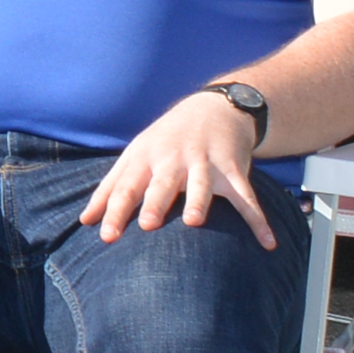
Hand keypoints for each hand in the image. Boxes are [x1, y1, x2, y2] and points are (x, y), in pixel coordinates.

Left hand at [85, 89, 279, 249]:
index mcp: (146, 158)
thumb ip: (109, 189)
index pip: (126, 185)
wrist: (215, 108)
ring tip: (194, 221)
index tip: (105, 236)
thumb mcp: (135, 155)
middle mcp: (174, 159)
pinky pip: (247, 197)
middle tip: (148, 225)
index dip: (115, 210)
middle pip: (162, 183)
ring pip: (202, 184)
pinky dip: (258, 220)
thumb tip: (84, 221)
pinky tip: (268, 244)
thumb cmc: (165, 140)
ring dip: (199, 201)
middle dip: (155, 202)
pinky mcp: (234, 169)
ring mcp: (205, 163)